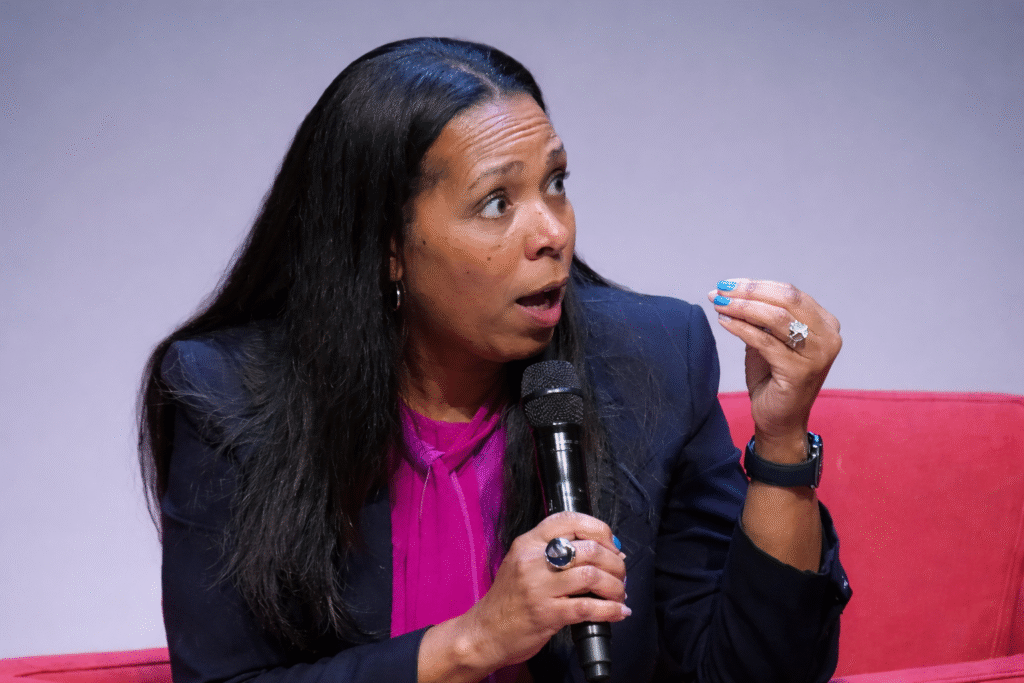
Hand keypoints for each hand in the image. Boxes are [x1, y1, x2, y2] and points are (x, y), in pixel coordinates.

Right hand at [419, 512, 627, 681]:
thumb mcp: (522, 563)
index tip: (611, 544)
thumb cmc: (508, 599)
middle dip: (614, 562)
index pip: (569, 520)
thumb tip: (600, 550)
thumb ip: (553, 552)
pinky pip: (587, 607)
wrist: (484, 632)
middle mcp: (533, 560)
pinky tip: (617, 612)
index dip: (599, 529)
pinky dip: (610, 610)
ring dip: (615, 586)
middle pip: (588, 548)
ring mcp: (539, 587)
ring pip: (591, 575)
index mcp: (528, 543)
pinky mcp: (546, 613)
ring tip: (619, 594)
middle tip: (620, 574)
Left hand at [709, 279, 840, 459]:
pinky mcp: (800, 371)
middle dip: (748, 292)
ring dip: (742, 307)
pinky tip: (724, 322)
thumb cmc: (773, 378)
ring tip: (719, 304)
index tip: (727, 284)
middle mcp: (829, 336)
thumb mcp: (769, 339)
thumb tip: (734, 290)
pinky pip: (765, 341)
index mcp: (825, 323)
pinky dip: (741, 328)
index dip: (756, 285)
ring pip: (776, 318)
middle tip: (719, 291)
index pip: (789, 293)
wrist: (779, 420)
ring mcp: (818, 354)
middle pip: (785, 300)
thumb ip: (761, 316)